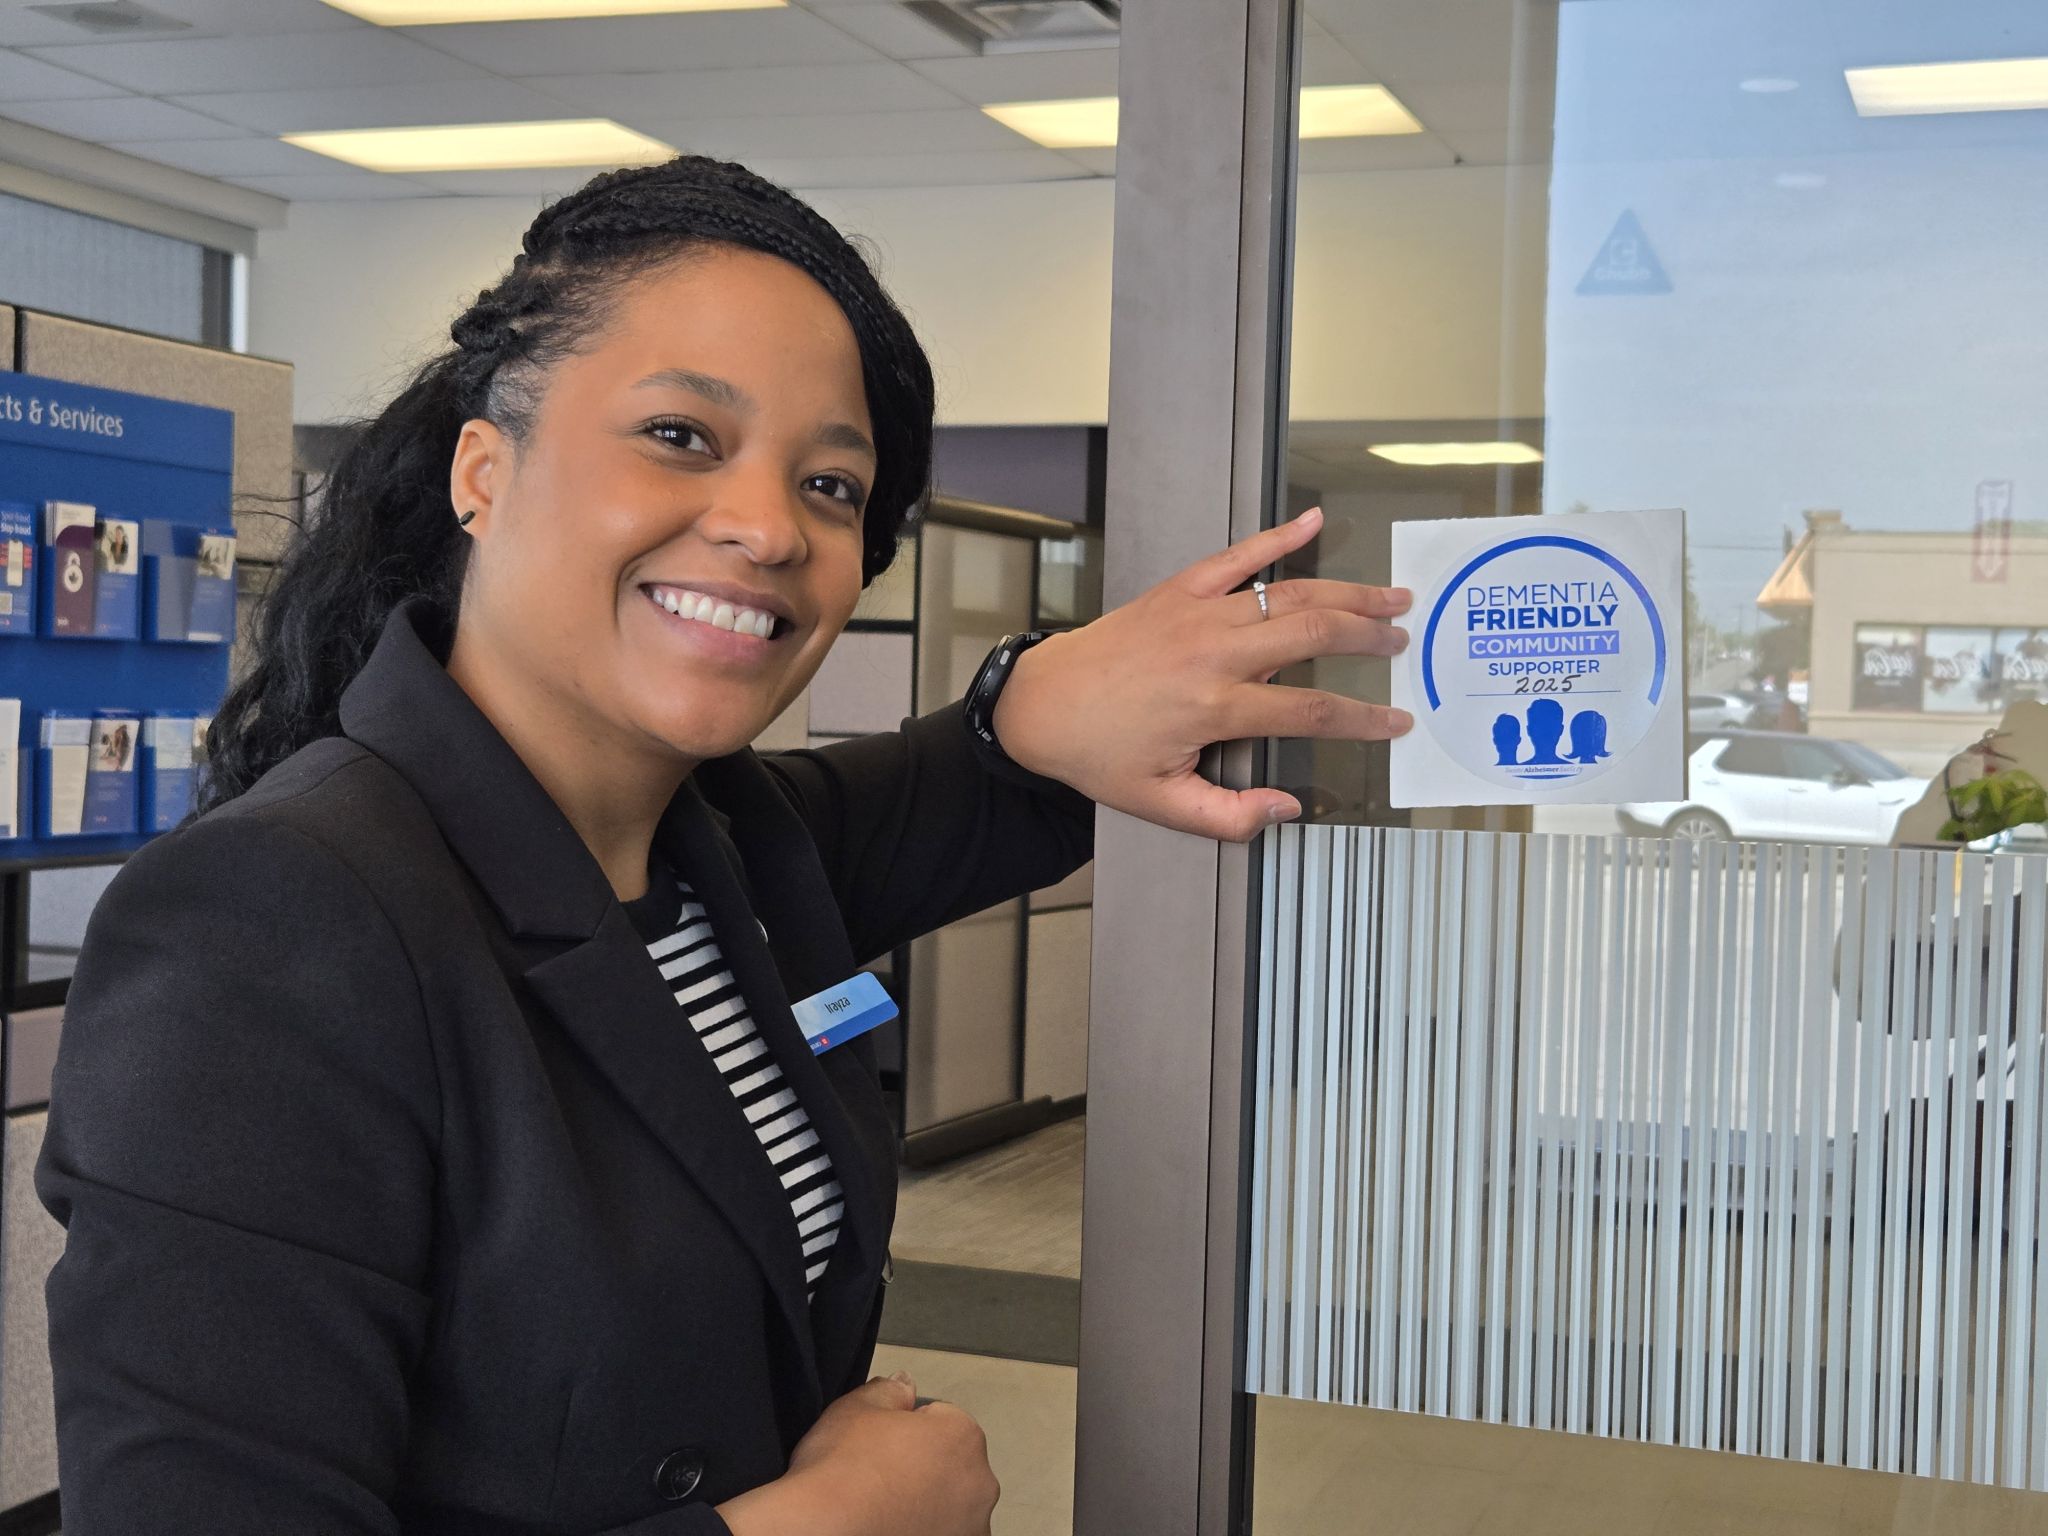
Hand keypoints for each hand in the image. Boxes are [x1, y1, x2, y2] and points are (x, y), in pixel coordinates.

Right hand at [718, 1372, 997, 1535]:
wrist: (822, 1532)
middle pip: (952, 1466)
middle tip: (880, 1479)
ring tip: (883, 1510)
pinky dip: (922, 1531)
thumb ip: (888, 1390)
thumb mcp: (854, 1409)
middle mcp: (980, 1483)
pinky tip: (889, 1529)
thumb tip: (905, 1384)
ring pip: (950, 1507)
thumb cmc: (841, 1470)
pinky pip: (940, 1532)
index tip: (880, 1447)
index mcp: (963, 1436)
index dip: (907, 1431)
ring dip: (927, 1505)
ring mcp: (972, 1527)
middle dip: (924, 1469)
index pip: (941, 1421)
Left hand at [992, 507, 1411, 840]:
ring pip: (1291, 592)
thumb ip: (1230, 815)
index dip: (1363, 719)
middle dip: (1368, 637)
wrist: (1042, 706)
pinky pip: (1239, 555)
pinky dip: (1278, 535)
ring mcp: (1198, 613)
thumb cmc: (1099, 754)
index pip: (1311, 711)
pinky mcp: (1180, 589)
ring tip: (1391, 595)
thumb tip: (1286, 809)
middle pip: (1314, 634)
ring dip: (1348, 591)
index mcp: (1215, 707)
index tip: (1395, 723)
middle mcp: (1213, 653)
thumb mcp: (1162, 804)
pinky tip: (1312, 520)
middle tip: (1402, 643)